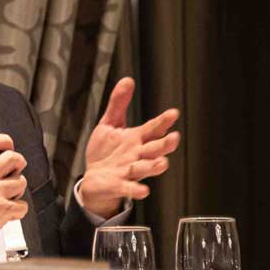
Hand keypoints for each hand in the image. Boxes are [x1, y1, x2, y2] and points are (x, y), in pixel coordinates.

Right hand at [0, 134, 28, 259]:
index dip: (6, 141)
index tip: (9, 147)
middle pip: (14, 158)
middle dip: (18, 165)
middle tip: (13, 172)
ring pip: (21, 182)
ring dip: (17, 191)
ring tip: (6, 197)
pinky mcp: (2, 210)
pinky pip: (23, 206)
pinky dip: (18, 212)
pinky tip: (7, 212)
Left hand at [81, 77, 179, 217]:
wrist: (94, 179)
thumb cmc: (106, 152)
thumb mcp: (109, 124)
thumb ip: (118, 104)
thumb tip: (128, 80)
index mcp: (136, 139)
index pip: (153, 128)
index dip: (162, 122)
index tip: (173, 113)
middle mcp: (137, 155)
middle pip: (155, 149)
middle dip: (165, 145)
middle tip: (174, 138)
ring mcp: (130, 171)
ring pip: (146, 168)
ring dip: (154, 166)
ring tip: (162, 163)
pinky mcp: (120, 185)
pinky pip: (130, 188)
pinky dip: (135, 189)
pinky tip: (142, 190)